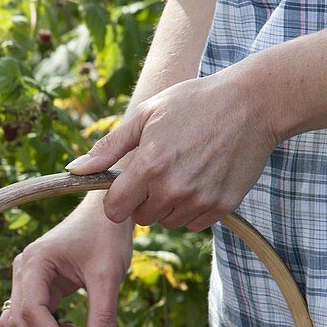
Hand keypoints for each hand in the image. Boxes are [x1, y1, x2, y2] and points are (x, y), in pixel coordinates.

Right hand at [0, 200, 133, 326]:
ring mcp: (27, 278)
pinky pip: (31, 317)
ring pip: (18, 322)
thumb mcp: (108, 274)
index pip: (31, 311)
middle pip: (18, 321)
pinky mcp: (37, 285)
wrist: (105, 212)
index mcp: (35, 262)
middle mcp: (23, 270)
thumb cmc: (106, 235)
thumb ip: (104, 314)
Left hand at [65, 63, 276, 229]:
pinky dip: (193, 209)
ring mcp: (200, 199)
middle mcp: (173, 188)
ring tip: (182, 173)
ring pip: (169, 222)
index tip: (126, 187)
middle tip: (160, 172)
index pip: (115, 210)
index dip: (117, 200)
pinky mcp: (223, 206)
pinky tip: (201, 181)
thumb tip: (74, 170)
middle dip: (143, 200)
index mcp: (149, 165)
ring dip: (168, 206)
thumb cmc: (194, 102)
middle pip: (142, 218)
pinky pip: (195, 224)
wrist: (252, 103)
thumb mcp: (146, 114)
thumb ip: (108, 147)